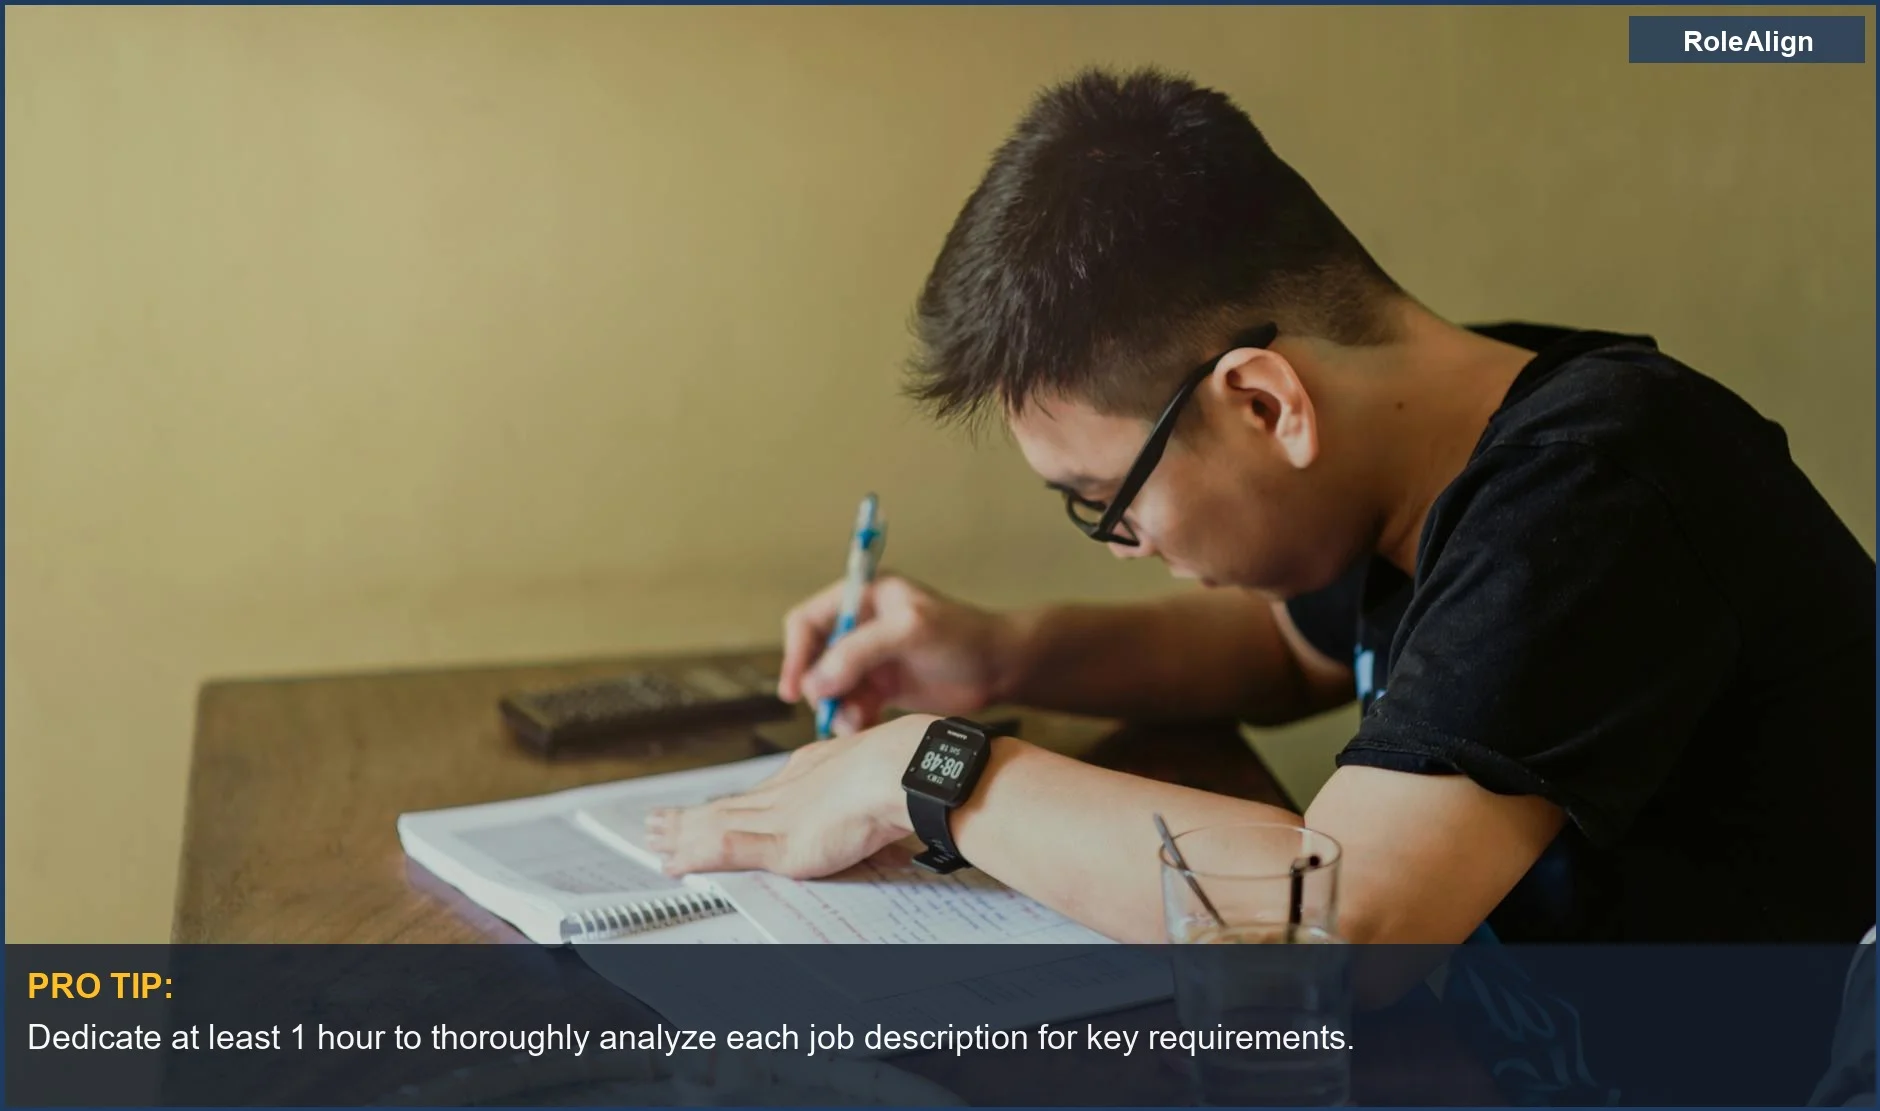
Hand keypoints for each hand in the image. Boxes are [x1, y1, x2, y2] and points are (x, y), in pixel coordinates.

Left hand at [646, 715, 929, 878]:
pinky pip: (723, 849)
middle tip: (658, 823)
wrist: (906, 771)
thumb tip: (872, 813)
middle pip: (727, 807)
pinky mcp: (780, 842)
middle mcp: (786, 791)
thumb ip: (862, 796)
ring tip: (654, 840)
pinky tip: (674, 863)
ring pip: (715, 825)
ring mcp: (779, 816)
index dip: (728, 803)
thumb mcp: (878, 781)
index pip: (757, 793)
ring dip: (682, 835)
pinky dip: (695, 857)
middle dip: (691, 818)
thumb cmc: (906, 774)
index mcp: (809, 774)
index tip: (708, 809)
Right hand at [779, 575, 1018, 733]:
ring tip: (855, 723)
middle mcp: (862, 626)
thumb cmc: (962, 636)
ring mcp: (871, 659)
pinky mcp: (883, 687)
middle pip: (815, 659)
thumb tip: (815, 681)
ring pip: (831, 688)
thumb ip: (859, 652)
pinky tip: (864, 727)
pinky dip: (852, 719)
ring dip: (837, 707)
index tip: (795, 689)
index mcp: (863, 597)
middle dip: (819, 687)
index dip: (795, 653)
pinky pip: (852, 705)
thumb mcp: (909, 631)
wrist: (1000, 668)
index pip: (808, 621)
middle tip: (830, 711)